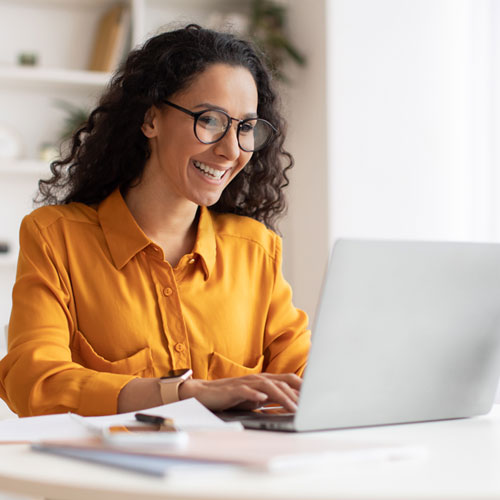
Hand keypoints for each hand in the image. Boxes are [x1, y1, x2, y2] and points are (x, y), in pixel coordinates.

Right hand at [178, 373, 301, 411]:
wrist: (205, 393)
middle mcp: (257, 379)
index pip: (287, 379)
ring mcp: (245, 382)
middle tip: (308, 407)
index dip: (302, 386)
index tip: (316, 396)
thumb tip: (289, 407)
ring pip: (267, 386)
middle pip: (281, 383)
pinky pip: (245, 390)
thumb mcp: (254, 398)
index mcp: (263, 380)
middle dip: (296, 395)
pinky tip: (262, 399)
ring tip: (291, 407)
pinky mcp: (232, 389)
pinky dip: (255, 394)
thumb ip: (270, 399)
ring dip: (281, 396)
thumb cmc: (231, 396)